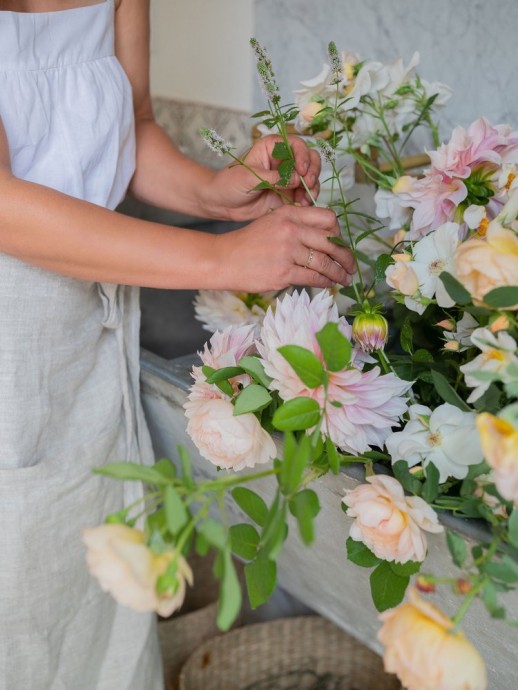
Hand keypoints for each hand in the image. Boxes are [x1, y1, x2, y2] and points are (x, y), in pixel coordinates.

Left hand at [208, 134, 321, 221]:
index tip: (301, 170)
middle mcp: (284, 161)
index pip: (297, 145)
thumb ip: (274, 178)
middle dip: (313, 171)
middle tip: (308, 184)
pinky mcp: (288, 195)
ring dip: (312, 188)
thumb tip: (298, 179)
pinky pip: (305, 195)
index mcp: (273, 148)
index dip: (303, 156)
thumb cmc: (230, 183)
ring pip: (310, 178)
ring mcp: (288, 178)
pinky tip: (302, 205)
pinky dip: (308, 200)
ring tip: (304, 199)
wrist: (222, 203)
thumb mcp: (250, 177)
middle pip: (310, 159)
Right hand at [213, 205, 355, 291]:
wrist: (225, 259)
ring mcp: (288, 252)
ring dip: (338, 273)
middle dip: (346, 257)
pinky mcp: (284, 273)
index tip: (341, 244)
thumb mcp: (273, 222)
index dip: (339, 233)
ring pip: (325, 263)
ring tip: (344, 279)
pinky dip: (325, 282)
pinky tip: (329, 284)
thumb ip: (298, 225)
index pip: (328, 219)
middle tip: (351, 266)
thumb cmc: (249, 243)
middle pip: (331, 242)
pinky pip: (313, 278)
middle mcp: (291, 230)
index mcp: (290, 214)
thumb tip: (326, 240)